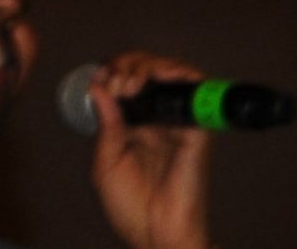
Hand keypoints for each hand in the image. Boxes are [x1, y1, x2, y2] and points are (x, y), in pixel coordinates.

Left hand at [86, 50, 214, 248]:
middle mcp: (156, 120)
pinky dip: (182, 75)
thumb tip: (98, 87)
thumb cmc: (132, 209)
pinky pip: (198, 94)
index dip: (112, 71)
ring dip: (150, 66)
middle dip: (128, 64)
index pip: (125, 81)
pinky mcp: (197, 131)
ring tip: (133, 83)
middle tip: (118, 83)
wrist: (156, 236)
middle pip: (147, 70)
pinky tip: (162, 76)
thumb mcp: (105, 166)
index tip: (100, 79)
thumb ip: (106, 126)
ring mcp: (177, 123)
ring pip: (171, 73)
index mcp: (132, 126)